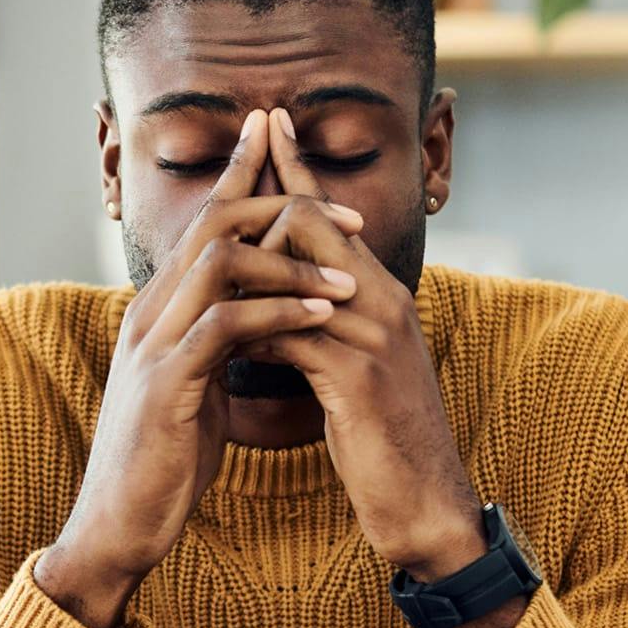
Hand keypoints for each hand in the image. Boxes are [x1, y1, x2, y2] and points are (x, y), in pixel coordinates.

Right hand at [36, 109, 364, 627]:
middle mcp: (149, 314)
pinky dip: (279, 313)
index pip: (202, 222)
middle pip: (211, 222)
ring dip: (291, 261)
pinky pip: (225, 325)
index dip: (243, 176)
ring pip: (219, 263)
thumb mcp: (193, 387)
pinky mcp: (165, 384)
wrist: (119, 525)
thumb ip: (214, 345)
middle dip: (280, 202)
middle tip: (346, 211)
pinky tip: (321, 316)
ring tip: (347, 277)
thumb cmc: (162, 463)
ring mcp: (152, 346)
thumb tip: (253, 318)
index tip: (285, 144)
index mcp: (157, 310)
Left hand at [238, 106, 485, 580]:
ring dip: (244, 270)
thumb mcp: (352, 373)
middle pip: (314, 223)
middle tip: (222, 190)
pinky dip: (253, 332)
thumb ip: (322, 330)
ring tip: (201, 266)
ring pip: (297, 272)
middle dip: (262, 203)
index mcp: (381, 296)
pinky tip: (223, 341)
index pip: (334, 215)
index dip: (298, 169)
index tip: (267, 124)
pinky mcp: (358, 379)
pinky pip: (292, 335)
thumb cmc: (384, 441)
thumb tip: (270, 307)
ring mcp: (374, 336)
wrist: (425, 504)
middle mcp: (384, 301)